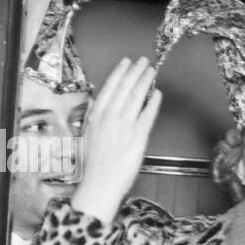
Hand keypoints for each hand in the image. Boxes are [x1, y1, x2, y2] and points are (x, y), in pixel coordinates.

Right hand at [71, 57, 161, 223]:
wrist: (100, 183)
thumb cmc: (93, 164)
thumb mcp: (86, 135)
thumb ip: (92, 117)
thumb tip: (96, 101)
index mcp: (96, 116)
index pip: (109, 88)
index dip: (119, 73)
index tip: (126, 62)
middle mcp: (109, 117)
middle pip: (125, 89)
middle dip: (135, 72)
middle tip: (143, 61)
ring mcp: (124, 126)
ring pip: (136, 97)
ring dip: (145, 82)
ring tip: (151, 71)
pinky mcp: (138, 137)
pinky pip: (148, 115)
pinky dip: (153, 103)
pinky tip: (158, 93)